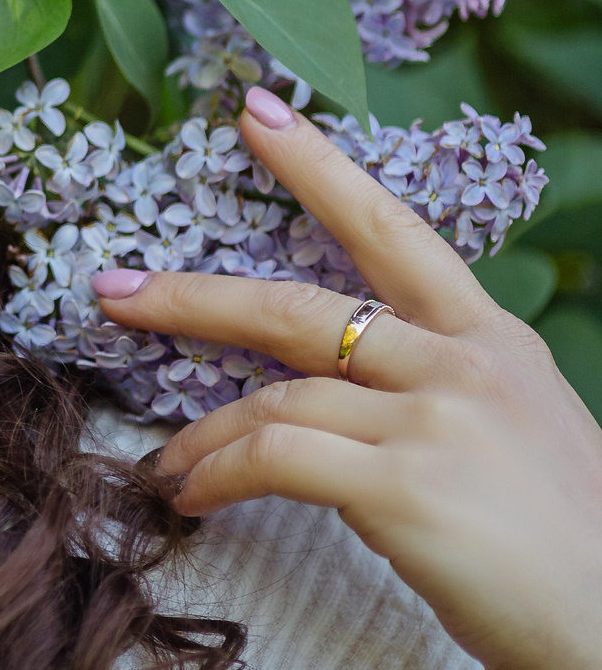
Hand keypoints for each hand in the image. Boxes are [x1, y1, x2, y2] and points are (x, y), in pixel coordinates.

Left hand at [91, 87, 601, 669]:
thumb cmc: (566, 555)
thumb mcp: (520, 437)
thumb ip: (441, 392)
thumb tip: (342, 385)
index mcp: (497, 343)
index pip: (395, 231)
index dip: (318, 167)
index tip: (255, 114)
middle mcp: (465, 366)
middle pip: (299, 304)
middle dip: (194, 296)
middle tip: (114, 288)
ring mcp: (435, 421)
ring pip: (273, 397)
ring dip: (202, 436)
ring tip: (166, 467)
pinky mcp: (405, 486)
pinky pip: (274, 459)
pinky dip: (217, 475)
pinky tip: (191, 498)